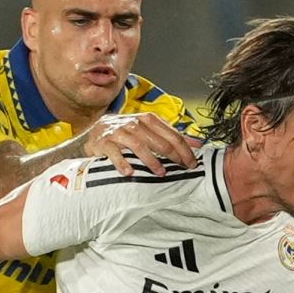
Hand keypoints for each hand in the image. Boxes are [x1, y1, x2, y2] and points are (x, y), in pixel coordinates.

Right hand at [83, 112, 198, 176]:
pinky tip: (130, 173)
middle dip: (173, 155)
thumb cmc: (127, 134)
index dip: (184, 149)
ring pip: (138, 145)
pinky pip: (114, 153)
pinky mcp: (104, 142)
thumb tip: (198, 144)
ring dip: (151, 160)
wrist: (95, 132)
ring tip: (161, 172)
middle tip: (182, 168)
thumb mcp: (150, 131)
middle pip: (158, 140)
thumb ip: (172, 137)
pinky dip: (122, 163)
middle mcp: (134, 123)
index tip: (193, 163)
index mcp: (148, 119)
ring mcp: (118, 132)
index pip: (171, 134)